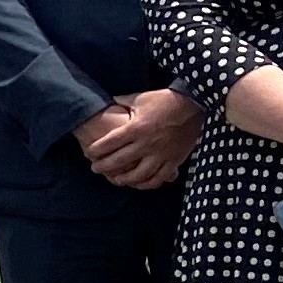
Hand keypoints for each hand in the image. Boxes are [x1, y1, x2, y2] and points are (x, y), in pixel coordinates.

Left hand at [74, 89, 200, 192]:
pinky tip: (138, 184)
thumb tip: (109, 101)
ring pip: (138, 175)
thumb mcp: (140, 98)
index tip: (89, 153)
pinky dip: (146, 184)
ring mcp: (161, 154)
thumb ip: (122, 102)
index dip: (96, 150)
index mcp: (135, 128)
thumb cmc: (164, 100)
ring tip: (114, 179)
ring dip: (123, 179)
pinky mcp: (173, 161)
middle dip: (104, 166)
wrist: (194, 105)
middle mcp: (146, 144)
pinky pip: (158, 178)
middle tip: (95, 168)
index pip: (109, 143)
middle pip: (119, 161)